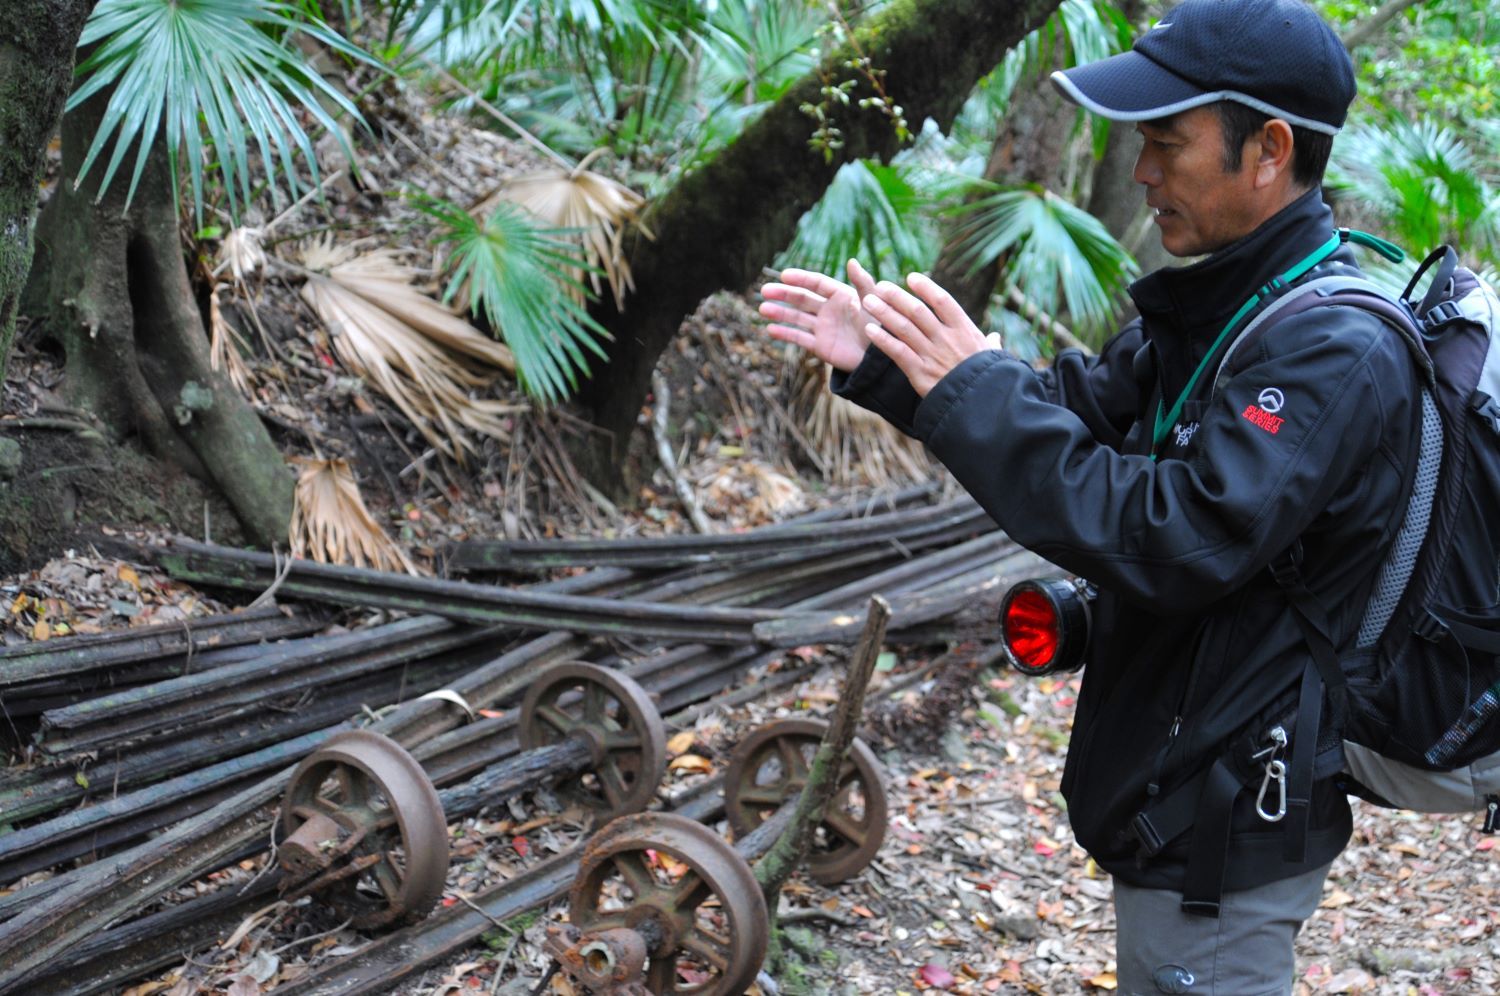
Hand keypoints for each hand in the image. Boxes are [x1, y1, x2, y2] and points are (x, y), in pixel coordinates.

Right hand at [758, 259, 880, 372]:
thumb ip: (862, 283)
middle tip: (765, 290)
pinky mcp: (819, 345)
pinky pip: (799, 338)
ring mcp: (822, 327)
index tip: (784, 275)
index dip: (800, 278)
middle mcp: (828, 309)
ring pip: (796, 317)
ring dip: (779, 312)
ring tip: (762, 308)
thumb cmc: (882, 326)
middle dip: (783, 294)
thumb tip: (851, 261)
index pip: (816, 283)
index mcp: (840, 295)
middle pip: (802, 299)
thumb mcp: (874, 302)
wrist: (881, 358)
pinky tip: (770, 329)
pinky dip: (785, 334)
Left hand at [861, 272, 991, 395]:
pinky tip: (870, 329)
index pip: (942, 301)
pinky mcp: (920, 373)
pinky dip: (882, 339)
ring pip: (903, 328)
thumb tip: (994, 338)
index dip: (926, 288)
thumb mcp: (993, 358)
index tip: (911, 278)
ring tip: (868, 301)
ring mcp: (932, 355)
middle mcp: (946, 339)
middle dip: (896, 296)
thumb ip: (990, 344)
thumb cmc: (990, 380)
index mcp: (965, 330)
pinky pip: (897, 352)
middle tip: (880, 286)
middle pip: (917, 311)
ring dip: (884, 312)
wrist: (982, 405)